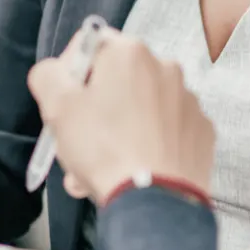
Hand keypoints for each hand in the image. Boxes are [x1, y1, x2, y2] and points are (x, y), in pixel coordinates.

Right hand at [27, 32, 212, 203]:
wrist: (155, 202)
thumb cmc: (103, 149)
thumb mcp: (56, 107)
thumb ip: (48, 75)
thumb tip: (55, 72)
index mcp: (129, 52)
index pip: (88, 47)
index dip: (70, 76)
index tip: (65, 106)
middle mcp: (165, 67)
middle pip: (116, 81)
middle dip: (94, 110)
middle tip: (78, 143)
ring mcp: (188, 100)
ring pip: (140, 109)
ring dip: (117, 132)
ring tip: (101, 168)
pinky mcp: (202, 130)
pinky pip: (166, 131)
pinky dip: (148, 145)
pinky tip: (134, 170)